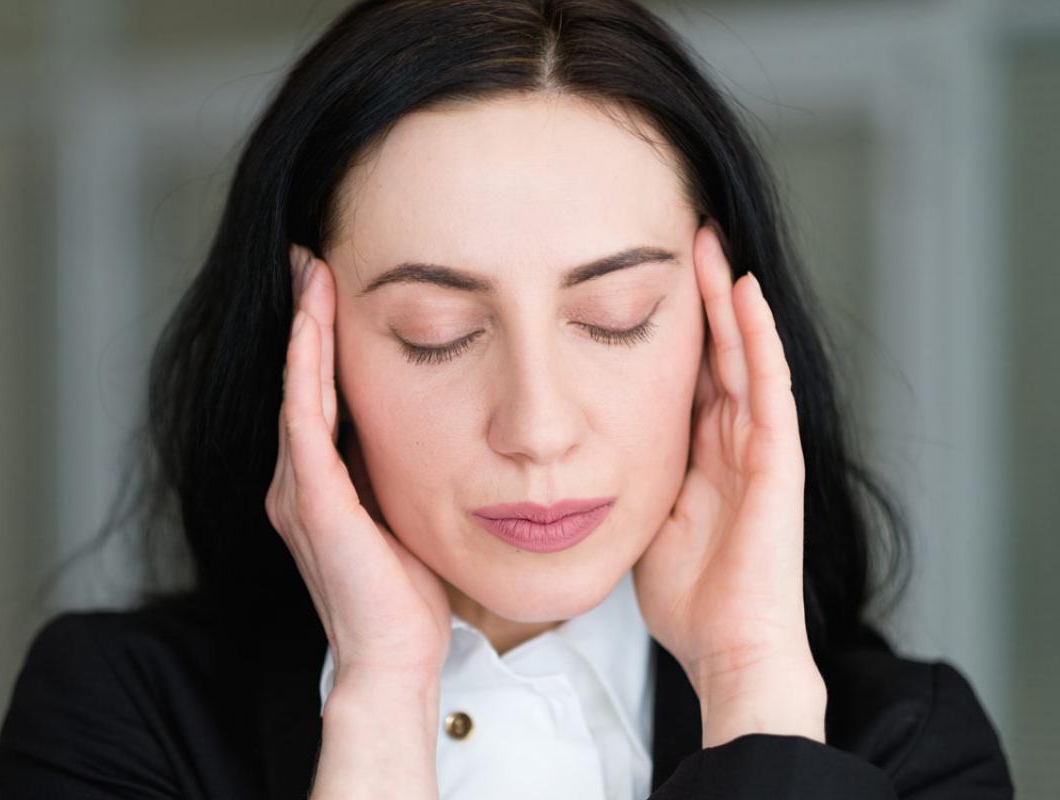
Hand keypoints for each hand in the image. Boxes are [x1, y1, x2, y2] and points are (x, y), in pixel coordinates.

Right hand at [265, 243, 451, 692]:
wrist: (395, 661)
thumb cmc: (408, 598)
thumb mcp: (404, 513)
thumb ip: (397, 469)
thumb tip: (427, 420)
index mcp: (317, 485)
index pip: (315, 395)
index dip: (318, 340)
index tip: (328, 287)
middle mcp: (295, 482)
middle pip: (298, 382)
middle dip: (303, 319)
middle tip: (308, 259)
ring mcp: (298, 491)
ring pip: (297, 390)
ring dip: (304, 330)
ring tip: (310, 274)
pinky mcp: (312, 502)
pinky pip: (305, 421)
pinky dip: (307, 369)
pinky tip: (314, 326)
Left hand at [632, 222, 824, 745]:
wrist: (728, 647)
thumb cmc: (688, 598)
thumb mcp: (645, 519)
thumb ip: (631, 479)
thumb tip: (585, 455)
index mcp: (704, 455)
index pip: (689, 374)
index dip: (674, 327)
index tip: (644, 278)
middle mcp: (735, 441)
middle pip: (719, 352)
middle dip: (702, 296)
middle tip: (684, 237)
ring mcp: (761, 447)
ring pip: (745, 355)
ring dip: (729, 298)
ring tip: (711, 244)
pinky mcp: (778, 459)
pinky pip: (768, 385)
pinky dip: (758, 338)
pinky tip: (743, 293)